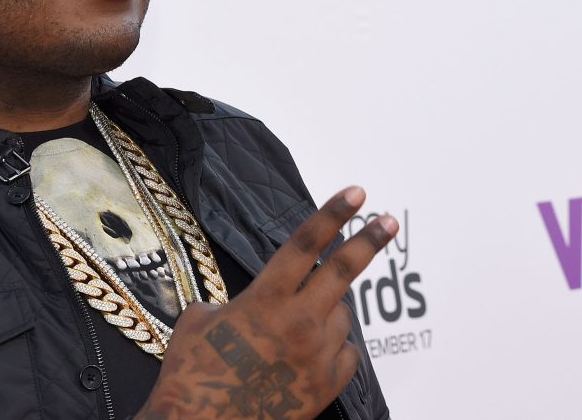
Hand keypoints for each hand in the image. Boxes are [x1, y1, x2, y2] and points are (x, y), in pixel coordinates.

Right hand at [135, 186, 396, 419]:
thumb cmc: (192, 375)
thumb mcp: (199, 322)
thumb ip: (228, 303)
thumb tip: (237, 306)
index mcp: (265, 299)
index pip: (305, 244)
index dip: (332, 214)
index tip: (356, 194)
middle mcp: (298, 321)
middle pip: (342, 271)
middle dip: (369, 242)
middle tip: (389, 222)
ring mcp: (317, 355)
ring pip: (341, 316)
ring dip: (327, 311)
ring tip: (294, 326)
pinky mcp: (326, 386)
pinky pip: (344, 353)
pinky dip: (331, 347)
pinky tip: (308, 354)